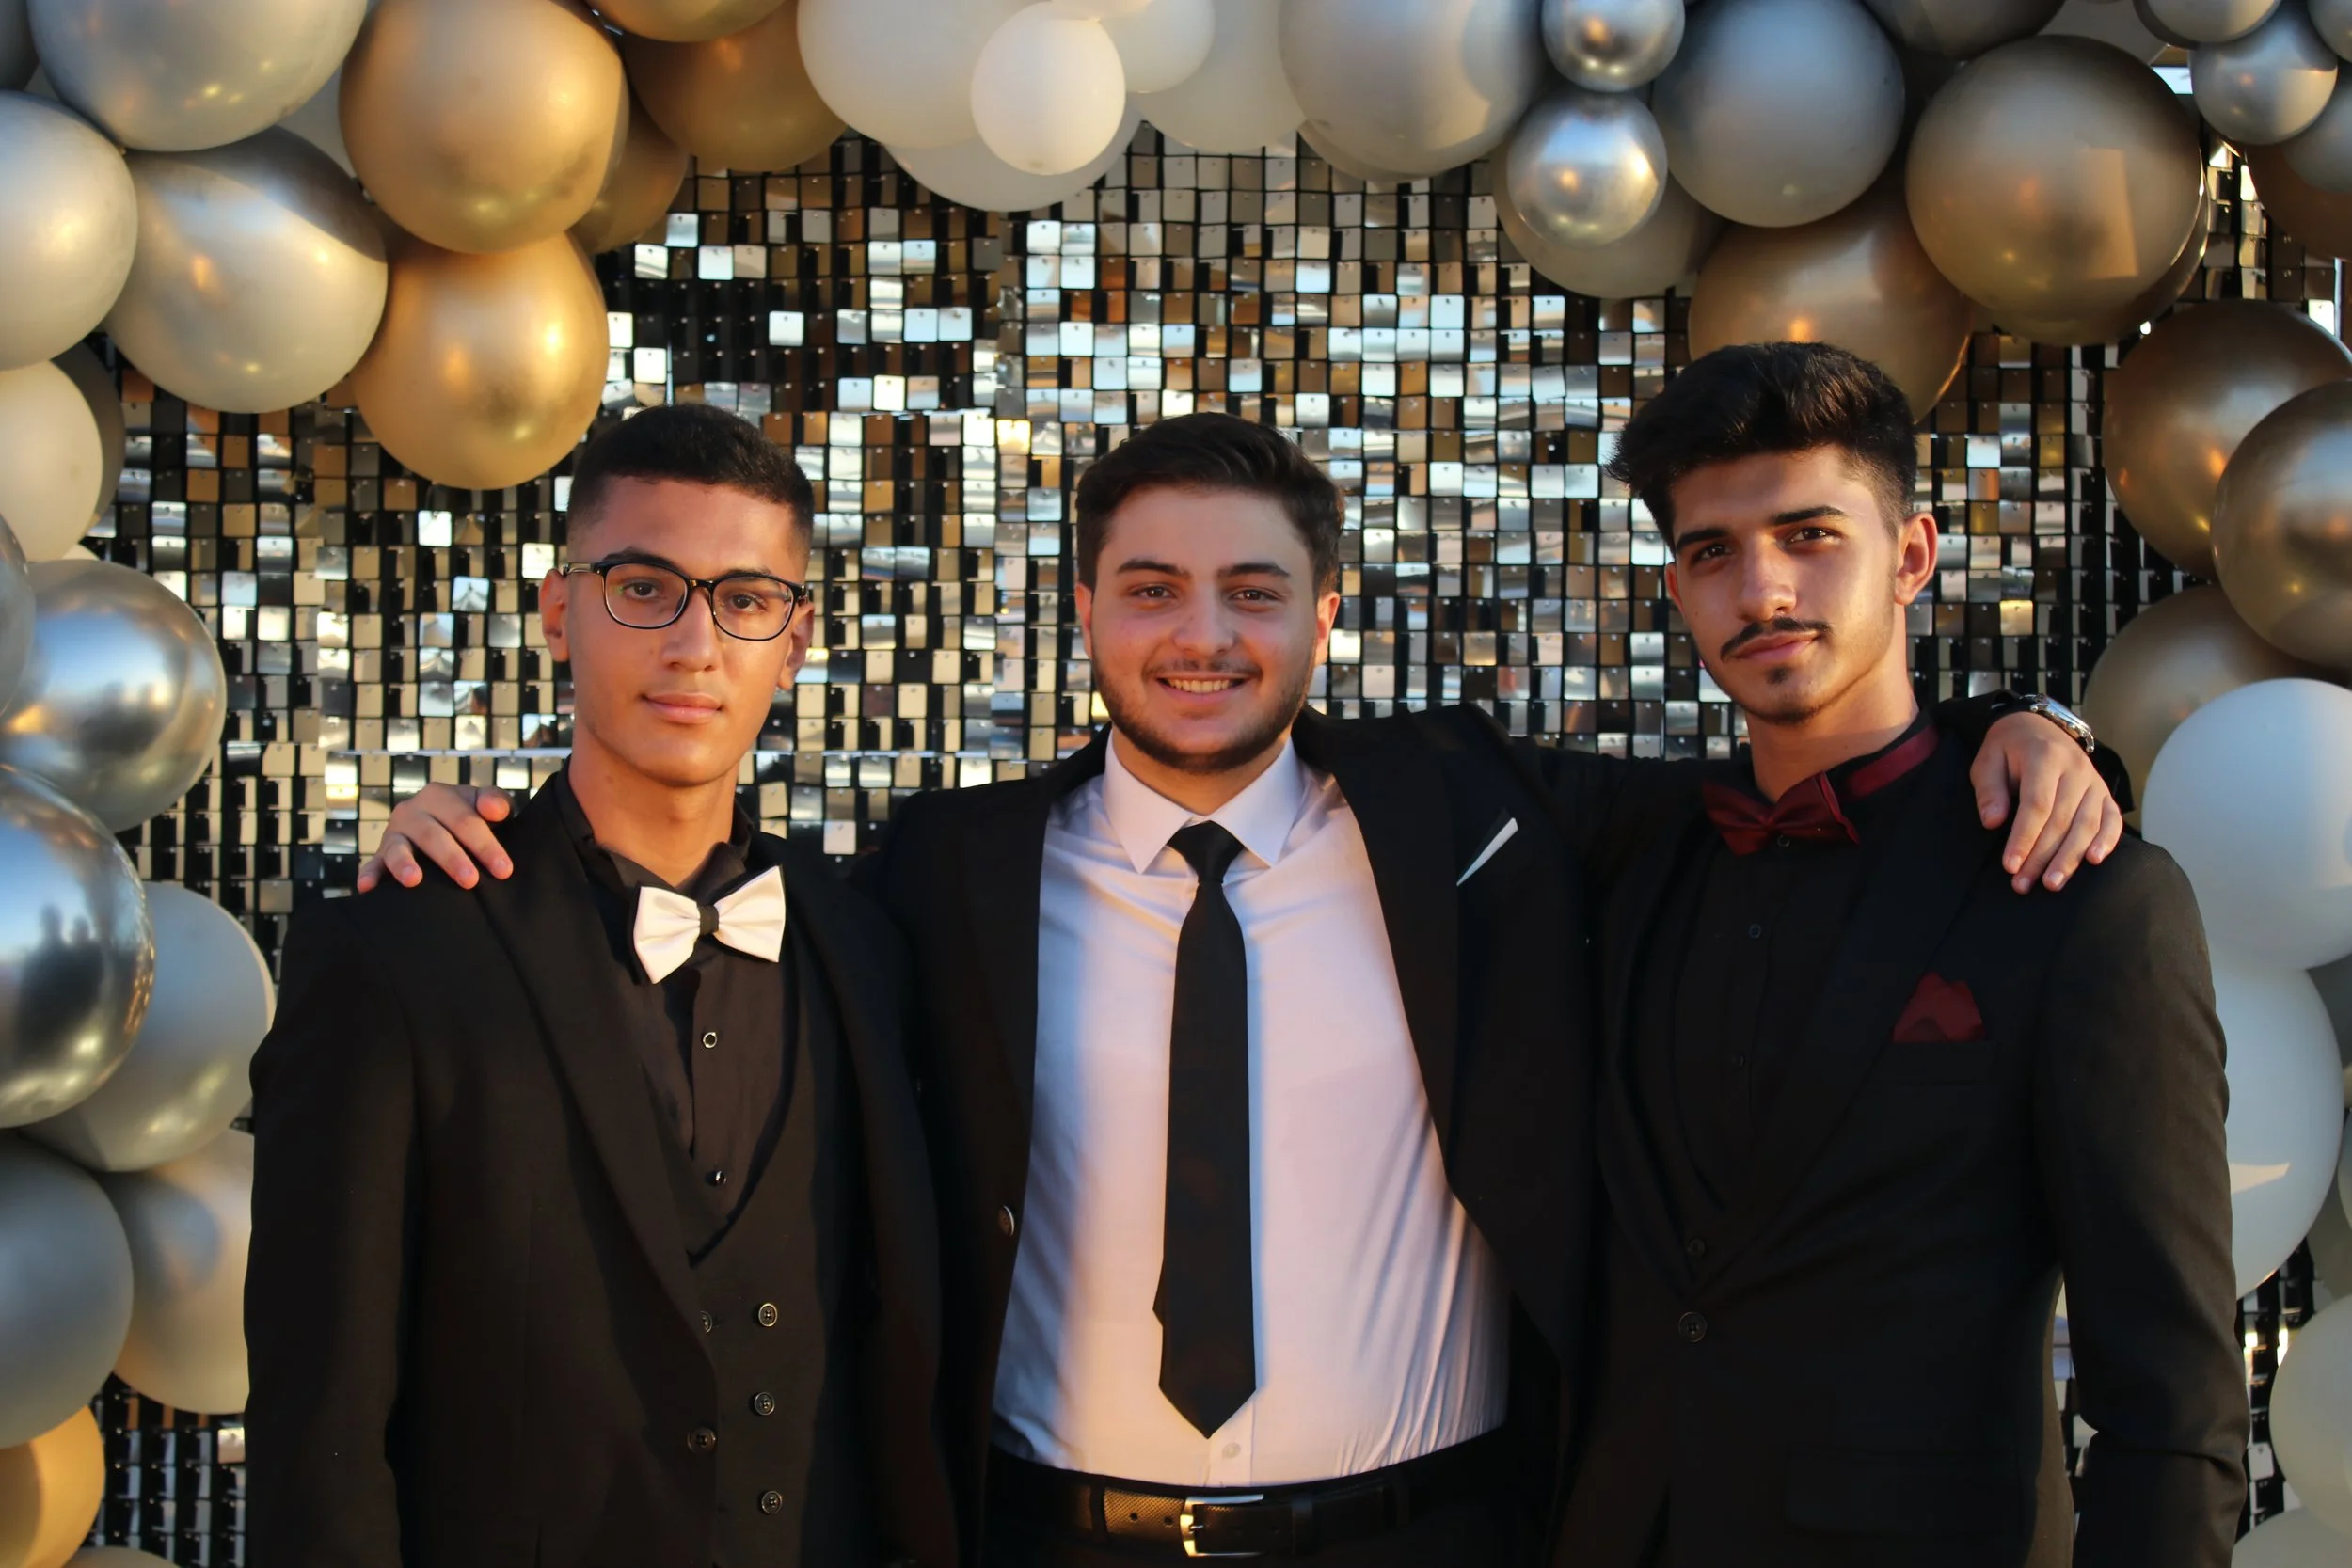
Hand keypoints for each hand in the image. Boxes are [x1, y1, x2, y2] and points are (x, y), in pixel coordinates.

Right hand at [357, 783, 516, 891]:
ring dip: (404, 864)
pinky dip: (368, 874)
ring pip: (398, 848)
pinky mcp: (380, 854)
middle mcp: (412, 811)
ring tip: (413, 880)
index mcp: (439, 795)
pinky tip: (367, 888)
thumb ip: (496, 801)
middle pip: (433, 835)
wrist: (450, 827)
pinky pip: (372, 864)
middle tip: (470, 881)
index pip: (464, 820)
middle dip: (452, 858)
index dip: (485, 844)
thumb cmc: (473, 817)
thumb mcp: (488, 805)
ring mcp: (393, 833)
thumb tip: (494, 809)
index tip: (504, 869)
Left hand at [1971, 714, 2123, 894]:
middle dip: (2042, 856)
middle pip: (2062, 820)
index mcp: (2044, 757)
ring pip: (2087, 824)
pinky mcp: (2104, 792)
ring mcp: (2094, 781)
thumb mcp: (1987, 761)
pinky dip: (2107, 840)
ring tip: (2052, 884)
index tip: (2010, 865)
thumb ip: (1989, 790)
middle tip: (2023, 884)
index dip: (2024, 838)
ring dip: (2070, 857)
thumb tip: (1993, 822)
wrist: (2037, 727)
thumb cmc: (2008, 750)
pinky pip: (2112, 818)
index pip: (2037, 805)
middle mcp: (2075, 769)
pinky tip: (2094, 861)